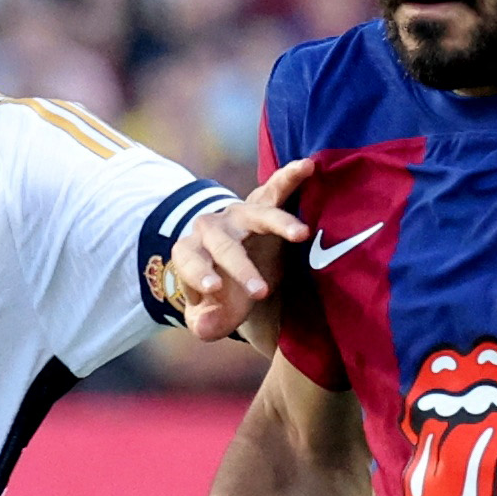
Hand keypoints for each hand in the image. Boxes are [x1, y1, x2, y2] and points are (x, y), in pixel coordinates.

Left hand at [166, 158, 312, 345]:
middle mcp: (210, 229)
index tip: (214, 289)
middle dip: (241, 268)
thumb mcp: (211, 314)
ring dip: (279, 224)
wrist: (231, 265)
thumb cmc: (220, 293)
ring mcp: (237, 214)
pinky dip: (290, 177)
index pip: (189, 260)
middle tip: (262, 292)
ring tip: (301, 234)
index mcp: (189, 253)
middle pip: (224, 245)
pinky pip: (275, 189)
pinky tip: (307, 166)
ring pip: (256, 216)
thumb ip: (206, 323)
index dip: (199, 273)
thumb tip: (207, 328)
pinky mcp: (261, 204)